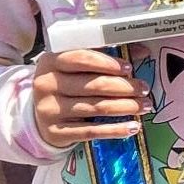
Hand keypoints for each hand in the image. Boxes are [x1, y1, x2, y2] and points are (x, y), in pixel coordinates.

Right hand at [31, 49, 150, 148]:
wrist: (39, 119)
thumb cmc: (65, 87)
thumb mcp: (75, 69)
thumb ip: (104, 58)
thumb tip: (142, 51)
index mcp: (50, 62)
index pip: (82, 59)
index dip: (108, 63)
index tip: (129, 68)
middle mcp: (46, 85)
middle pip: (94, 85)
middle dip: (125, 87)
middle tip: (144, 89)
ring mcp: (49, 110)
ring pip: (97, 108)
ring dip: (126, 107)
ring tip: (145, 106)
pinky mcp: (56, 132)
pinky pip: (92, 131)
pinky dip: (116, 129)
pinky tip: (133, 127)